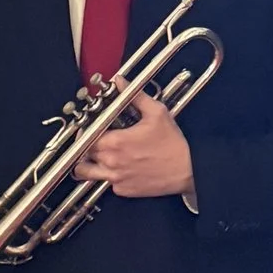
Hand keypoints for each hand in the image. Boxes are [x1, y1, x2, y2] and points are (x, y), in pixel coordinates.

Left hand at [80, 87, 194, 200]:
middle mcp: (112, 162)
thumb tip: (121, 82)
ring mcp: (116, 179)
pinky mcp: (124, 190)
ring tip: (96, 157)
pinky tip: (120, 167)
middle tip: (94, 139)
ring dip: (89, 165)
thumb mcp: (156, 113)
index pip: (86, 136)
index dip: (85, 130)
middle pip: (84, 154)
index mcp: (115, 142)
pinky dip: (110, 176)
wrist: (188, 170)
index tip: (89, 127)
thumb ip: (134, 96)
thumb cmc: (173, 144)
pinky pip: (108, 183)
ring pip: (88, 173)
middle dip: (87, 145)